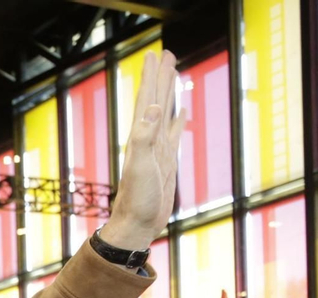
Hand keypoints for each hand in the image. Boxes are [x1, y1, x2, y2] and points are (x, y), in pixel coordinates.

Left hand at [97, 48, 187, 251]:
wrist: (138, 223)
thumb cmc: (137, 198)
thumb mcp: (141, 165)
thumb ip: (144, 136)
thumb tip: (151, 107)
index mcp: (141, 137)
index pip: (147, 99)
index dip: (152, 76)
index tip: (156, 54)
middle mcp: (148, 139)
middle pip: (156, 100)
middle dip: (160, 77)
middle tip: (166, 54)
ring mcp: (158, 149)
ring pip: (164, 113)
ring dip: (168, 93)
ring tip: (173, 74)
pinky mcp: (166, 161)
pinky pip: (173, 134)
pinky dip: (177, 120)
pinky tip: (180, 111)